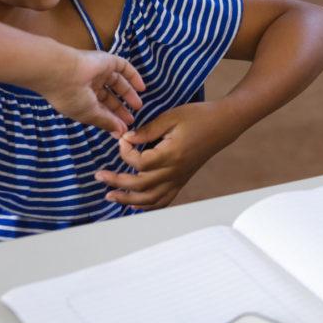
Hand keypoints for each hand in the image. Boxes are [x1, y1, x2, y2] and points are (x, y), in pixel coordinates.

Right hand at [37, 48, 144, 136]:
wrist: (61, 72)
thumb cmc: (71, 97)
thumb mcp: (89, 114)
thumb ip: (106, 122)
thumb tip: (120, 133)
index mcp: (80, 98)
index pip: (98, 109)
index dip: (111, 119)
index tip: (122, 130)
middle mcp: (88, 84)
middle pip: (108, 97)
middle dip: (119, 109)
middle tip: (131, 119)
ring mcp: (98, 72)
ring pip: (117, 83)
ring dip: (128, 94)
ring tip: (138, 106)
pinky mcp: (106, 60)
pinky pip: (123, 67)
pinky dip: (133, 76)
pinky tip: (142, 88)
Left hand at [95, 102, 241, 210]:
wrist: (223, 124)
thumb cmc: (199, 116)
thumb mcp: (171, 117)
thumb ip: (148, 130)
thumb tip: (127, 139)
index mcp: (171, 154)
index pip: (139, 162)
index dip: (125, 152)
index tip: (123, 139)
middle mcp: (174, 171)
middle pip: (140, 186)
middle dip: (116, 182)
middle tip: (100, 176)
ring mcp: (179, 178)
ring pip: (151, 199)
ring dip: (128, 200)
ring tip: (111, 196)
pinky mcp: (182, 180)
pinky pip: (164, 200)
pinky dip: (148, 205)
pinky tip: (135, 202)